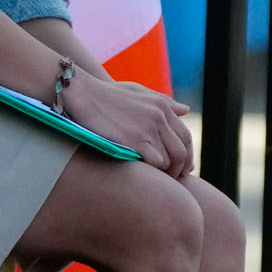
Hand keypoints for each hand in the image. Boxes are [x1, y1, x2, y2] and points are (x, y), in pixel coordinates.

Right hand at [62, 73, 195, 179]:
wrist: (83, 93)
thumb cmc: (107, 93)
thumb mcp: (139, 91)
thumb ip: (164, 102)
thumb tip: (185, 110)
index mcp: (163, 106)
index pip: (185, 136)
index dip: (187, 155)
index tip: (183, 168)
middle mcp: (160, 117)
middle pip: (182, 151)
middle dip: (181, 168)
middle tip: (174, 179)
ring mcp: (149, 128)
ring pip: (171, 160)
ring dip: (166, 172)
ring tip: (158, 180)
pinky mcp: (136, 140)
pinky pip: (157, 162)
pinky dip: (154, 171)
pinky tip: (145, 175)